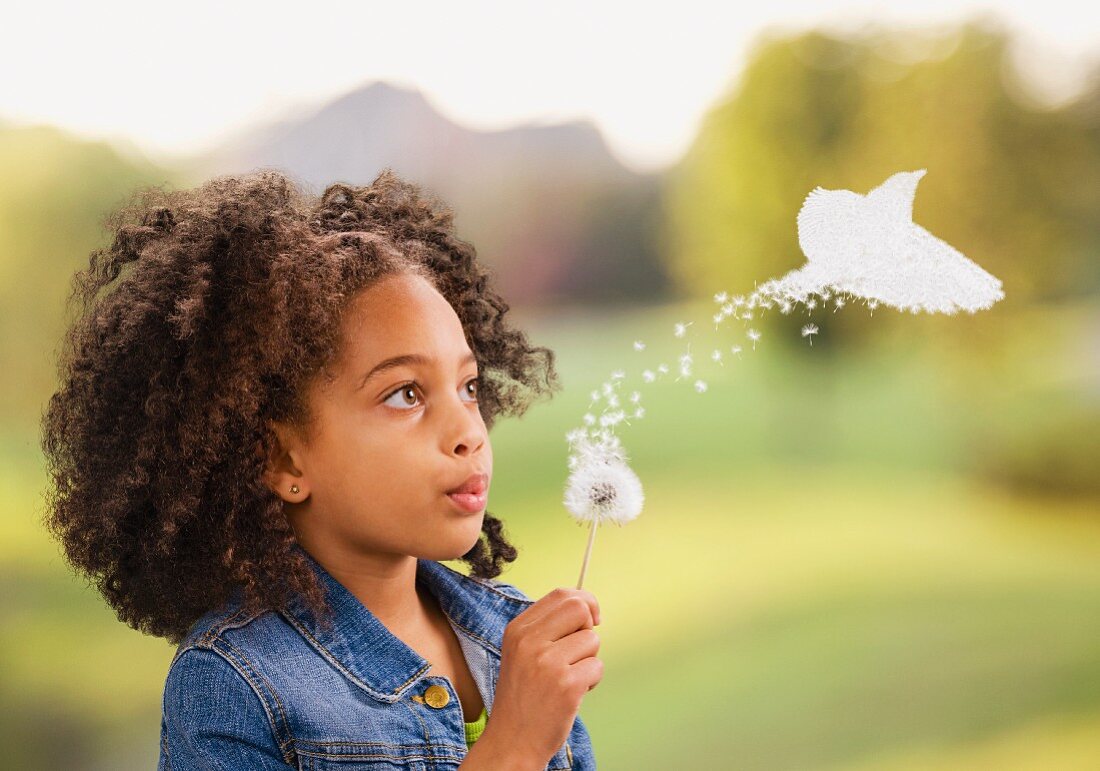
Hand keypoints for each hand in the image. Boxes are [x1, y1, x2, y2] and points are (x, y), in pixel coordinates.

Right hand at [480, 588, 602, 765]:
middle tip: (582, 648)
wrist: (512, 741)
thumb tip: (586, 606)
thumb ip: (546, 627)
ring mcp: (547, 663)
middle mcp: (529, 641)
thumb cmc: (524, 696)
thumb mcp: (521, 653)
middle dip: (589, 626)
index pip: (560, 595)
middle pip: (579, 608)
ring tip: (568, 679)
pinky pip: (597, 667)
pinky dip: (592, 681)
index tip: (591, 618)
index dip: (584, 601)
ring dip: (589, 660)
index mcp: (517, 629)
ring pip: (592, 640)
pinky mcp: (566, 685)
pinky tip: (572, 694)